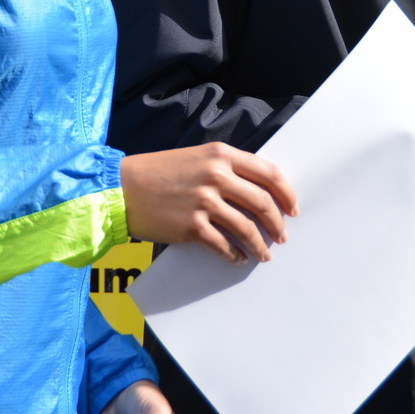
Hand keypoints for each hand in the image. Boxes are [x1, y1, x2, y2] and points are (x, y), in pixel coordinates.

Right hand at [120, 143, 297, 264]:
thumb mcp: (197, 157)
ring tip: (264, 254)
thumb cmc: (159, 171)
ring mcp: (204, 202)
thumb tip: (257, 191)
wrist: (122, 188)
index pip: (269, 173)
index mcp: (220, 155)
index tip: (292, 208)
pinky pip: (224, 246)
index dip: (286, 193)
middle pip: (262, 203)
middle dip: (277, 223)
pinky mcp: (191, 227)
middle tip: (282, 235)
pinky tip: (238, 258)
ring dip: (260, 245)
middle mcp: (216, 176)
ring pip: (247, 228)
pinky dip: (235, 255)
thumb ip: (225, 168)